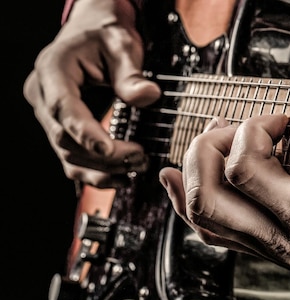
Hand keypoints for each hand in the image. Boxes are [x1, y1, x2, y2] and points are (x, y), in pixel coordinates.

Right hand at [23, 0, 159, 187]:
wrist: (95, 36)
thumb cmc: (105, 37)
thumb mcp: (122, 46)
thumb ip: (132, 74)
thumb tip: (149, 96)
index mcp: (53, 70)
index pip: (64, 109)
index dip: (86, 133)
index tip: (112, 150)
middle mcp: (44, 96)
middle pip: (65, 138)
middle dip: (104, 155)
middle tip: (140, 157)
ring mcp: (50, 116)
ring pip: (67, 155)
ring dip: (102, 169)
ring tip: (136, 166)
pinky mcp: (62, 129)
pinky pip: (73, 159)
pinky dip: (96, 172)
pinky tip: (121, 176)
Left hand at [159, 66, 289, 299]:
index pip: (244, 165)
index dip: (251, 129)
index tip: (277, 119)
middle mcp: (287, 236)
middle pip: (210, 192)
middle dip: (208, 148)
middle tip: (232, 128)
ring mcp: (280, 249)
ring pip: (207, 221)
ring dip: (191, 178)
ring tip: (199, 149)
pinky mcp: (282, 255)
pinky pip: (222, 237)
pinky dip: (194, 209)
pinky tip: (185, 189)